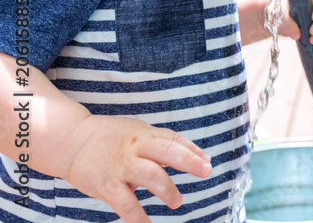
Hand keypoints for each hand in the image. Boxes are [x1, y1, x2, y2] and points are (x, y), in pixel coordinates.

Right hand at [61, 115, 211, 222]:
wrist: (70, 141)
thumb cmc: (110, 137)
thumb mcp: (138, 132)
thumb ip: (164, 143)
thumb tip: (197, 156)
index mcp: (145, 134)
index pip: (175, 140)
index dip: (193, 151)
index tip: (207, 162)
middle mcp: (136, 148)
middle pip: (167, 152)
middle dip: (189, 161)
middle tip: (205, 171)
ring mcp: (122, 166)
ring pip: (150, 176)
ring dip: (167, 190)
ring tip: (177, 202)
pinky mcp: (107, 185)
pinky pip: (125, 204)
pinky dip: (137, 217)